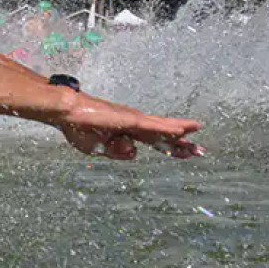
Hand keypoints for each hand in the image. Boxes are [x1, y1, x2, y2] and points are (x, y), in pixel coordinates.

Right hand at [57, 93, 203, 159]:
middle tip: (200, 151)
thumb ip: (117, 152)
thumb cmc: (79, 128)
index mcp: (127, 132)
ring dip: (180, 133)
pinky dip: (169, 129)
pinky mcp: (129, 119)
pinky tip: (182, 131)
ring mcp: (133, 120)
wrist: (68, 113)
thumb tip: (136, 153)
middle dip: (182, 143)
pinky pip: (153, 126)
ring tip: (197, 133)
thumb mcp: (98, 149)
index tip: (187, 153)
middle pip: (163, 134)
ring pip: (162, 128)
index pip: (154, 141)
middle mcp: (134, 124)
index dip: (171, 147)